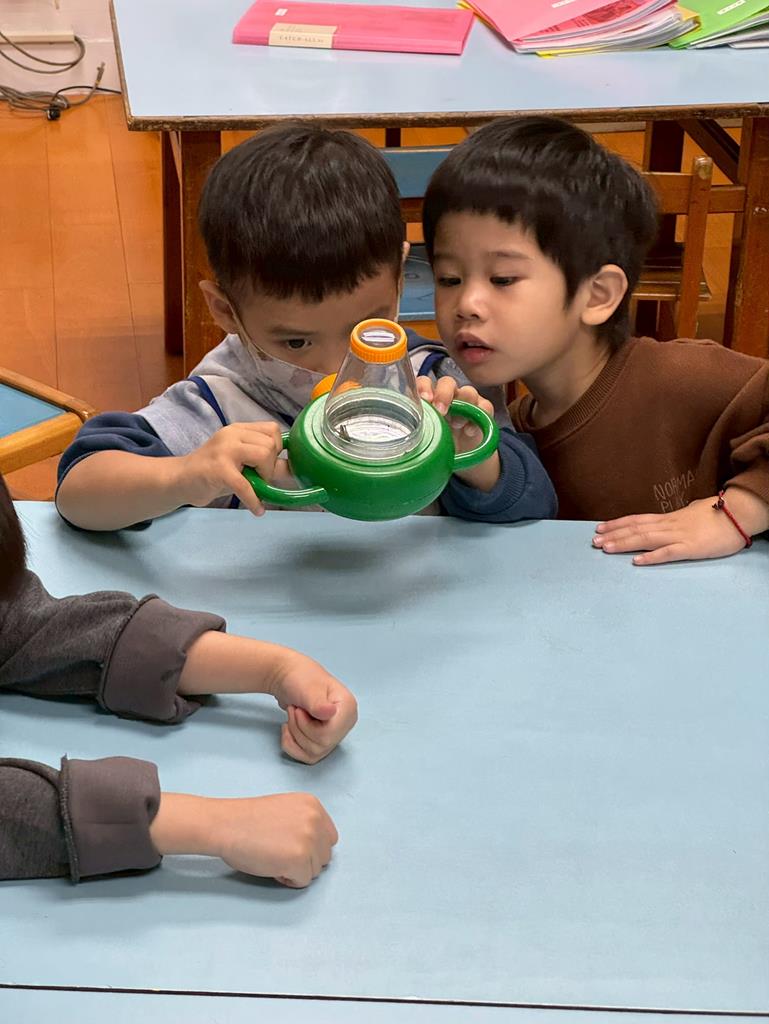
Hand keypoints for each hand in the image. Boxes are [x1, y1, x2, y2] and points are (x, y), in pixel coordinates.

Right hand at [150, 792, 337, 887]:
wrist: (226, 825)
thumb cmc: (248, 820)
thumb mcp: (286, 810)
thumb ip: (304, 823)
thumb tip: (315, 846)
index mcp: (313, 805)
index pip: (329, 838)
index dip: (311, 848)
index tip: (292, 847)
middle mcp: (315, 820)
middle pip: (325, 855)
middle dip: (306, 861)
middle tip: (280, 854)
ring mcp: (309, 839)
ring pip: (315, 870)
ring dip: (297, 871)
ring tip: (274, 859)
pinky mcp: (298, 859)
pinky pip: (303, 882)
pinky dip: (288, 880)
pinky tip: (272, 867)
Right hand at [176, 421, 283, 515]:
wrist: (179, 480)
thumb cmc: (213, 474)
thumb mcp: (241, 463)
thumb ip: (265, 463)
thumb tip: (295, 469)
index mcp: (239, 430)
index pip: (272, 429)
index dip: (277, 449)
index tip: (267, 465)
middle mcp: (232, 434)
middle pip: (271, 443)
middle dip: (270, 466)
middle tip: (258, 479)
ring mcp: (224, 449)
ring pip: (263, 455)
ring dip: (264, 476)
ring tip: (254, 487)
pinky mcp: (218, 469)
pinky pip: (246, 485)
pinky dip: (254, 500)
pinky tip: (257, 510)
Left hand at [269, 652, 358, 764]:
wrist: (287, 677)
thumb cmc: (299, 678)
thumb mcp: (308, 688)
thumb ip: (317, 703)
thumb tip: (329, 714)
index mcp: (348, 708)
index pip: (329, 735)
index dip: (308, 726)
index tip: (300, 709)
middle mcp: (345, 723)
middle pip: (321, 746)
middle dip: (299, 729)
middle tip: (294, 710)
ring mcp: (335, 733)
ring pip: (313, 753)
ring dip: (295, 735)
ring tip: (293, 715)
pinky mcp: (323, 740)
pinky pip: (308, 757)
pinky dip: (292, 746)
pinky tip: (289, 729)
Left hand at [417, 376, 499, 491]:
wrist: (462, 456)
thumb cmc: (440, 444)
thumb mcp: (426, 439)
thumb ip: (417, 433)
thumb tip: (401, 443)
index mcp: (431, 399)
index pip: (424, 383)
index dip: (423, 387)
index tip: (424, 400)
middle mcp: (449, 396)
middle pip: (447, 382)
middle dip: (443, 394)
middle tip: (440, 411)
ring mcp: (467, 402)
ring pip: (468, 391)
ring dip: (463, 404)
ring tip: (457, 425)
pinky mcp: (483, 411)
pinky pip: (485, 406)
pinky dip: (480, 416)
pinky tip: (469, 431)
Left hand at [592, 492, 759, 565]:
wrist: (739, 515)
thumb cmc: (717, 515)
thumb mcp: (691, 513)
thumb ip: (677, 519)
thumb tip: (668, 519)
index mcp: (669, 518)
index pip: (637, 520)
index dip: (617, 524)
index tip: (599, 528)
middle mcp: (669, 525)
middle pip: (636, 529)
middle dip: (613, 535)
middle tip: (594, 541)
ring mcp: (679, 536)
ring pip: (646, 539)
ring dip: (624, 544)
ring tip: (606, 549)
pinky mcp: (691, 548)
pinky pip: (668, 553)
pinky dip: (651, 557)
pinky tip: (637, 561)